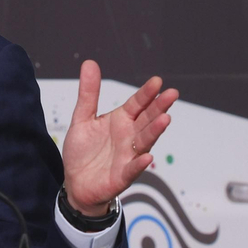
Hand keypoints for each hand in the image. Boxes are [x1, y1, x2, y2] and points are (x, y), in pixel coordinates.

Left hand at [61, 61, 178, 217]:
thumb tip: (89, 63)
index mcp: (121, 121)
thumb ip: (88, 93)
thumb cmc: (83, 152)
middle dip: (159, 107)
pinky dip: (140, 163)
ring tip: (164, 119)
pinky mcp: (122, 175)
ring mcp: (128, 155)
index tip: (157, 81)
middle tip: (172, 94)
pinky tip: (147, 156)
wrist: (76, 184)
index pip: (137, 104)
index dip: (146, 93)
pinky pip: (133, 168)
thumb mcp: (82, 118)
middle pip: (147, 119)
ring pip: (144, 141)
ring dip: (154, 131)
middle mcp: (129, 136)